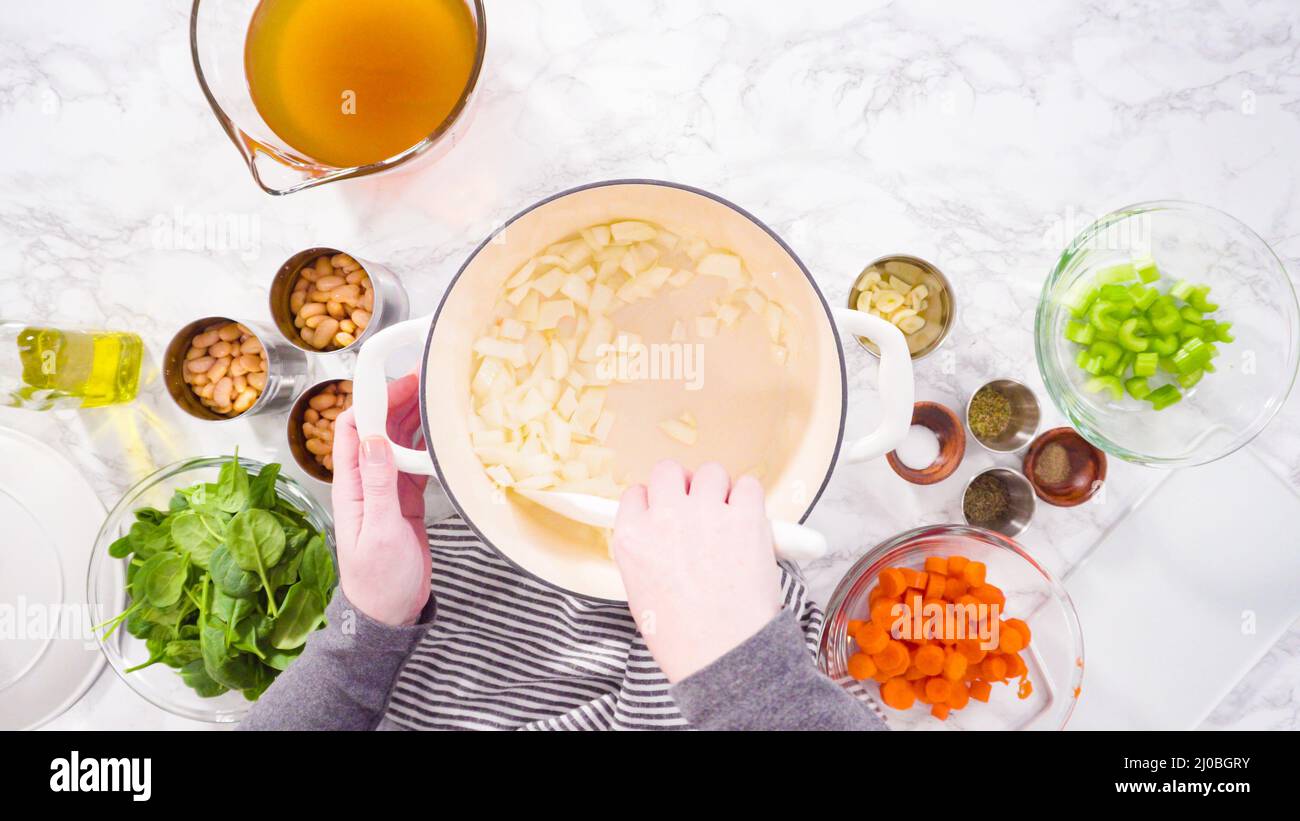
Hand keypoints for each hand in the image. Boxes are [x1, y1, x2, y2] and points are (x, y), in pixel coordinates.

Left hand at [331, 374, 430, 626]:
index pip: (351, 430)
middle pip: (378, 429)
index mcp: (351, 486)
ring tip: (438, 396)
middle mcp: (367, 481)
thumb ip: (378, 485)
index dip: (369, 400)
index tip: (393, 380)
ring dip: (415, 418)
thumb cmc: (379, 581)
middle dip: (397, 400)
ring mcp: (387, 489)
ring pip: (399, 442)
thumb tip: (375, 439)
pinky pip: (416, 463)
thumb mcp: (380, 532)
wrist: (389, 614)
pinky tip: (443, 432)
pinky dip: (428, 445)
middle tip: (426, 379)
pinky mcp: (406, 500)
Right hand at [612, 459, 780, 682]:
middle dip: (683, 485)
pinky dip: (750, 499)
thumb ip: (645, 553)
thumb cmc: (683, 637)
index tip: (665, 513)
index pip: (636, 493)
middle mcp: (664, 518)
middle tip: (696, 506)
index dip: (654, 502)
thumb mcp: (640, 593)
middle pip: (669, 470)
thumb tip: (660, 533)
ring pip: (711, 472)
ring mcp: (705, 513)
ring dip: (718, 490)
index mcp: (632, 539)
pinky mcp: (744, 517)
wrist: (723, 655)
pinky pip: (748, 485)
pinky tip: (748, 520)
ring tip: (726, 517)